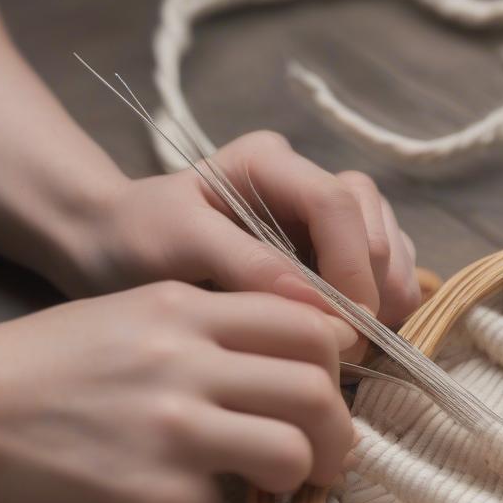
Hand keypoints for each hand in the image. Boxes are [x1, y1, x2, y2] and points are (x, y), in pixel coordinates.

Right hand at [0, 282, 355, 502]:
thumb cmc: (51, 363)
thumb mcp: (136, 316)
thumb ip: (214, 333)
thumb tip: (291, 375)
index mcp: (187, 309)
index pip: (308, 323)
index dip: (337, 363)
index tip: (331, 390)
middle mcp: (188, 360)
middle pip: (317, 389)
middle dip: (339, 431)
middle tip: (330, 454)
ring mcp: (173, 427)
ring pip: (292, 451)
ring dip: (299, 474)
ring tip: (279, 484)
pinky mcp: (155, 491)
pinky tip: (182, 496)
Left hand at [69, 131, 420, 329]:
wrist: (116, 250)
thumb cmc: (138, 240)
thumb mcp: (178, 246)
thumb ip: (245, 264)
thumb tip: (317, 304)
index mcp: (268, 162)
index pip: (335, 202)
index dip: (351, 264)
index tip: (346, 324)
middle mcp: (303, 179)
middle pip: (371, 220)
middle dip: (373, 281)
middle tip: (353, 340)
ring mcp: (319, 215)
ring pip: (386, 241)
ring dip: (385, 291)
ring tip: (359, 337)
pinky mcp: (328, 248)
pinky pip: (379, 267)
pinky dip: (380, 300)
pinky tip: (355, 331)